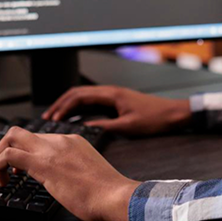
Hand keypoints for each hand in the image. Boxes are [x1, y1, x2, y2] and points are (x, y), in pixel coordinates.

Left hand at [0, 127, 139, 220]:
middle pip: (20, 132)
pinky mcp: (43, 163)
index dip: (22, 151)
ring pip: (11, 137)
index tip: (14, 168)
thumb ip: (74, 173)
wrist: (116, 196)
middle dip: (1, 147)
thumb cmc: (108, 195)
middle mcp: (61, 140)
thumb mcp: (88, 175)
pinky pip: (9, 156)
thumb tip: (63, 184)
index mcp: (73, 141)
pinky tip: (2, 182)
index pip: (38, 138)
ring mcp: (51, 149)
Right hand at [43, 85, 190, 135]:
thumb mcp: (128, 127)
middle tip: (47, 117)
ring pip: (84, 97)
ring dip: (69, 105)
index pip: (79, 96)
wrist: (173, 114)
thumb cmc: (155, 119)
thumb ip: (105, 127)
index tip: (53, 119)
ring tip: (56, 118)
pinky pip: (92, 102)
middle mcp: (110, 92)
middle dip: (61, 104)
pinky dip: (80, 108)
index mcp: (111, 94)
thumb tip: (85, 129)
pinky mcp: (116, 102)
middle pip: (78, 94)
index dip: (64, 107)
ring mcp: (113, 96)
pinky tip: (75, 118)